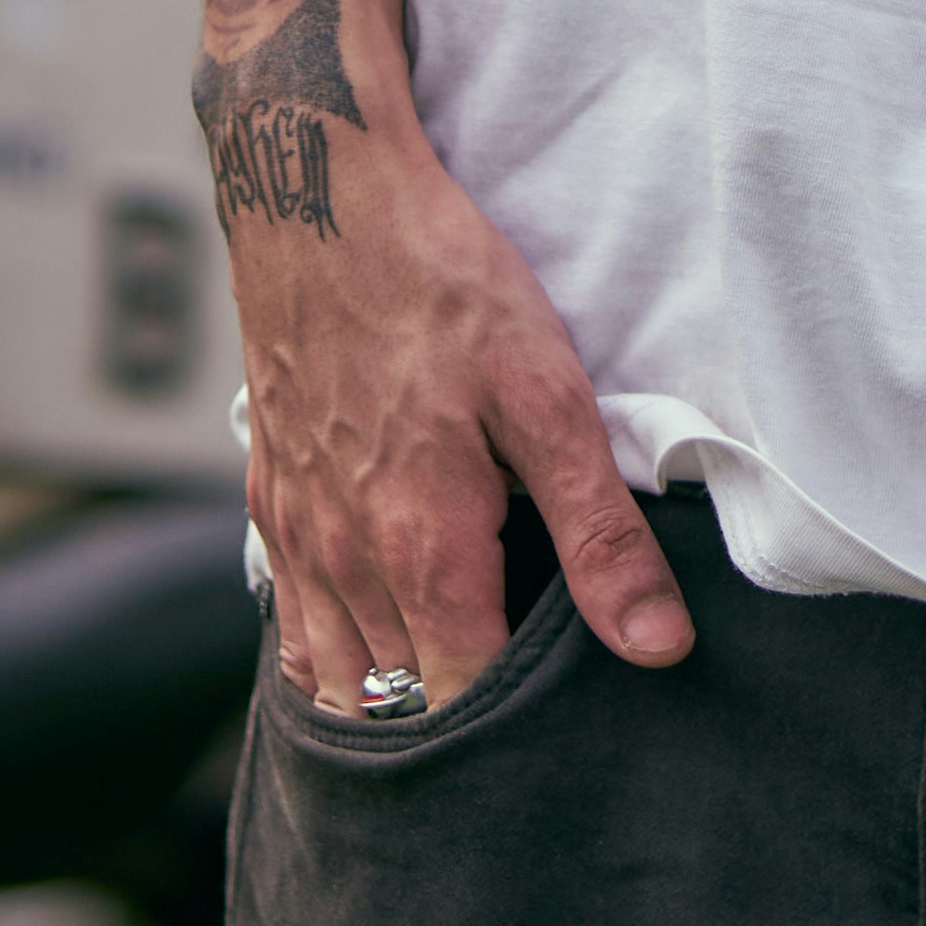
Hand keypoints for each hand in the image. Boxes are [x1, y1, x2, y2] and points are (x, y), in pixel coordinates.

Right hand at [227, 132, 693, 711]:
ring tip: (463, 690)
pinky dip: (335, 659)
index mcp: (422, 545)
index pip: (466, 702)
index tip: (567, 723)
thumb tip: (657, 647)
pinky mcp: (268, 503)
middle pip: (401, 704)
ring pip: (340, 682)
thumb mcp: (546, 393)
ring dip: (394, 701)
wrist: (317, 195)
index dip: (518, 730)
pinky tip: (382, 643)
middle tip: (529, 712)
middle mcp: (345, 561)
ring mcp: (296, 537)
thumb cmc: (439, 282)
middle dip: (462, 723)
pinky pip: (295, 630)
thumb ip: (598, 531)